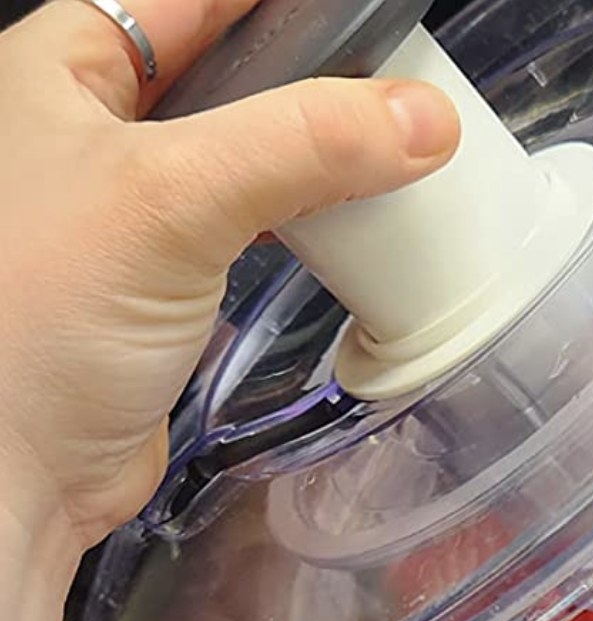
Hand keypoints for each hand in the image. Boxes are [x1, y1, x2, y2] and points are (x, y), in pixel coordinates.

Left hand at [0, 0, 460, 553]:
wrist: (15, 472)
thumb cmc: (36, 320)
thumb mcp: (173, 199)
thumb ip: (303, 144)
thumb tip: (422, 118)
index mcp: (56, 70)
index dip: (271, 2)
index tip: (361, 17)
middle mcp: (86, 131)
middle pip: (219, 67)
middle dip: (306, 73)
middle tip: (390, 83)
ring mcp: (125, 210)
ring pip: (237, 149)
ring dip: (306, 152)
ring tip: (384, 151)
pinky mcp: (160, 282)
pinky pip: (244, 223)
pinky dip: (296, 217)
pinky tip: (339, 226)